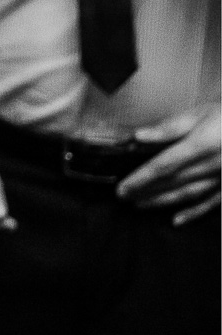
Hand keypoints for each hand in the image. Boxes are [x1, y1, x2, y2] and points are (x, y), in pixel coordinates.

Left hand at [117, 105, 219, 225]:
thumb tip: (139, 136)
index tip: (122, 187)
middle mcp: (212, 165)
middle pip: (172, 182)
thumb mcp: (200, 113)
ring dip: (163, 202)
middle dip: (145, 191)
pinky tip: (177, 221)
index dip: (140, 179)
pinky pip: (212, 203)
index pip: (163, 166)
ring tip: (140, 205)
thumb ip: (169, 127)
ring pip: (189, 195)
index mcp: (200, 145)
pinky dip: (194, 213)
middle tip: (123, 197)